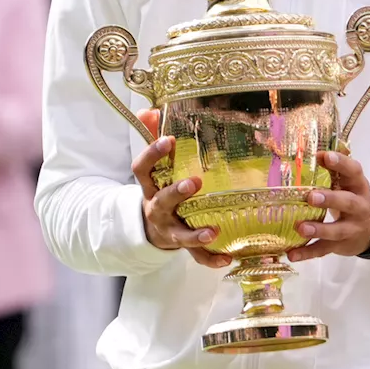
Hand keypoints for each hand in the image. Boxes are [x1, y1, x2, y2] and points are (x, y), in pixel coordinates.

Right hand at [132, 109, 229, 268]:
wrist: (149, 229)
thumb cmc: (158, 188)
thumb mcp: (152, 166)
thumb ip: (150, 136)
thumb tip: (148, 109)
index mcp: (150, 185)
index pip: (143, 168)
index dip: (152, 153)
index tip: (169, 140)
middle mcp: (156, 208)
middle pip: (161, 201)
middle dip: (176, 192)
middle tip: (195, 183)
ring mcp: (169, 229)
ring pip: (179, 234)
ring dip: (195, 234)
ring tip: (213, 231)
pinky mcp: (182, 245)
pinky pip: (196, 255)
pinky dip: (210, 258)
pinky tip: (226, 259)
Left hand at [288, 151, 369, 261]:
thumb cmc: (354, 199)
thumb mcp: (350, 184)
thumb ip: (335, 171)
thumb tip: (314, 152)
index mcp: (359, 186)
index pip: (354, 172)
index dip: (341, 163)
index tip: (325, 156)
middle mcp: (359, 207)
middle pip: (348, 203)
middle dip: (330, 199)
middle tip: (311, 196)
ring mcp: (351, 228)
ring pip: (337, 230)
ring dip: (319, 229)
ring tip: (300, 227)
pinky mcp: (341, 245)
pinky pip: (324, 250)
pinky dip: (308, 252)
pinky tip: (292, 254)